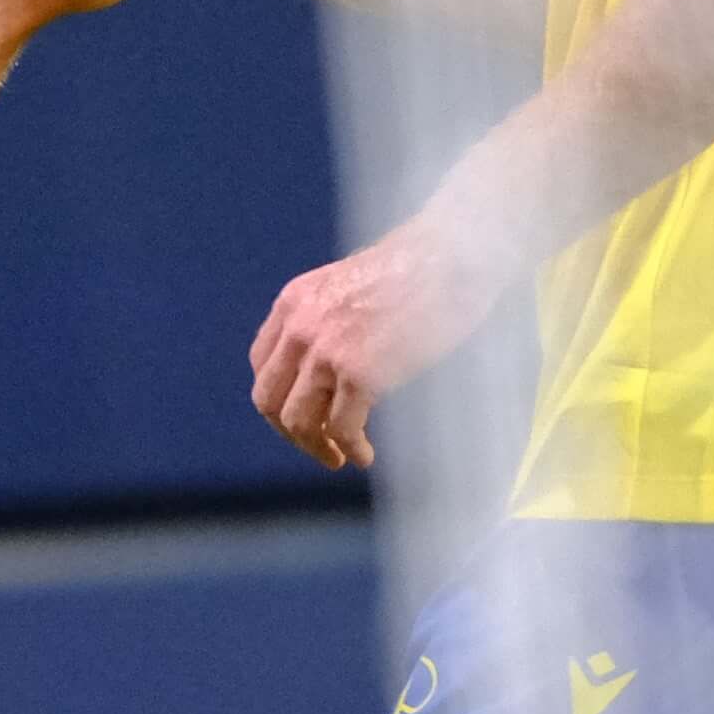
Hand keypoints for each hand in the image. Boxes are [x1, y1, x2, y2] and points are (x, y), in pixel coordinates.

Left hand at [249, 221, 506, 469]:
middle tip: (317, 446)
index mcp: (294, 301)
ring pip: (299, 421)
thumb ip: (329, 319)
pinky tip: (365, 455)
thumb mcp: (349, 284)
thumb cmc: (417, 267)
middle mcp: (299, 326)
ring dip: (317, 447)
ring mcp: (326, 351)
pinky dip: (350, 448)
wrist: (451, 256)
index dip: (279, 396)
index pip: (262, 363)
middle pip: (270, 398)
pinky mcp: (360, 374)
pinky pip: (342, 428)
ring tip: (340, 457)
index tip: (301, 413)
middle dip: (290, 431)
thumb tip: (332, 362)